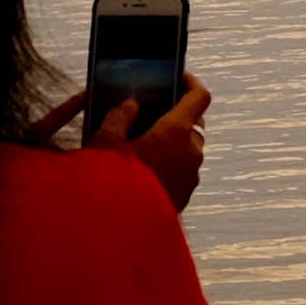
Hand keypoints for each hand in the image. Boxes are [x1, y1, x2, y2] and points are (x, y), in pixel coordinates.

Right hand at [89, 78, 211, 210]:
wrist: (120, 228)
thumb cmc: (112, 181)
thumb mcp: (105, 142)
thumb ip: (119, 117)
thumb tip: (130, 106)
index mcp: (176, 131)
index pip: (200, 97)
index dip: (192, 82)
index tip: (181, 76)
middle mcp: (191, 152)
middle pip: (195, 124)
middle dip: (180, 115)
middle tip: (157, 112)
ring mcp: (192, 175)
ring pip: (190, 149)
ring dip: (175, 142)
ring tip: (147, 142)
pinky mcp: (186, 195)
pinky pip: (184, 171)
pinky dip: (172, 163)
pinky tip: (147, 168)